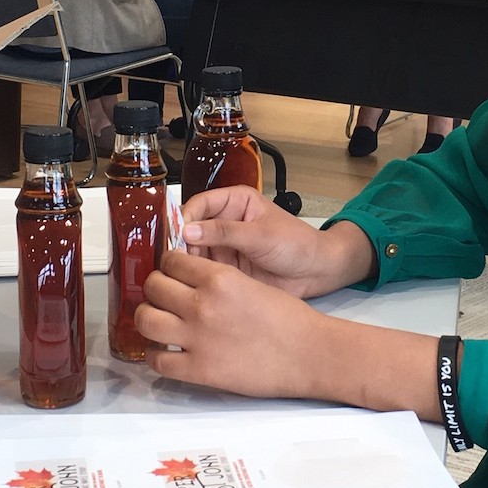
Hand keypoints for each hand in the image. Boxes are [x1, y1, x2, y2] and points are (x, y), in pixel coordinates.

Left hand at [138, 250, 327, 397]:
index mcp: (219, 278)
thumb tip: (191, 280)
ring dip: (149, 318)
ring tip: (159, 321)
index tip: (171, 273)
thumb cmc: (289, 318)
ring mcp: (197, 338)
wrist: (308, 353)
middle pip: (154, 286)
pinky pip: (157, 360)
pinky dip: (156, 355)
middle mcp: (202, 304)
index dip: (168, 266)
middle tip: (164, 296)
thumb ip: (218, 281)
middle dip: (156, 289)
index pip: (171, 261)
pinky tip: (166, 351)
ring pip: (146, 319)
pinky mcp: (198, 370)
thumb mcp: (251, 283)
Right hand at [181, 186, 376, 298]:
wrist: (317, 272)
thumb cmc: (297, 244)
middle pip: (190, 229)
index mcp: (234, 201)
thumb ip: (224, 232)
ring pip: (192, 251)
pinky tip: (187, 286)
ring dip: (184, 262)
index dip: (183, 218)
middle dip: (179, 244)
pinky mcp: (225, 269)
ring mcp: (223, 247)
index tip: (174, 236)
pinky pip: (202, 270)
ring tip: (176, 276)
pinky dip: (194, 277)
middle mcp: (224, 221)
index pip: (199, 205)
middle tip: (170, 262)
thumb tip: (187, 231)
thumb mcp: (261, 235)